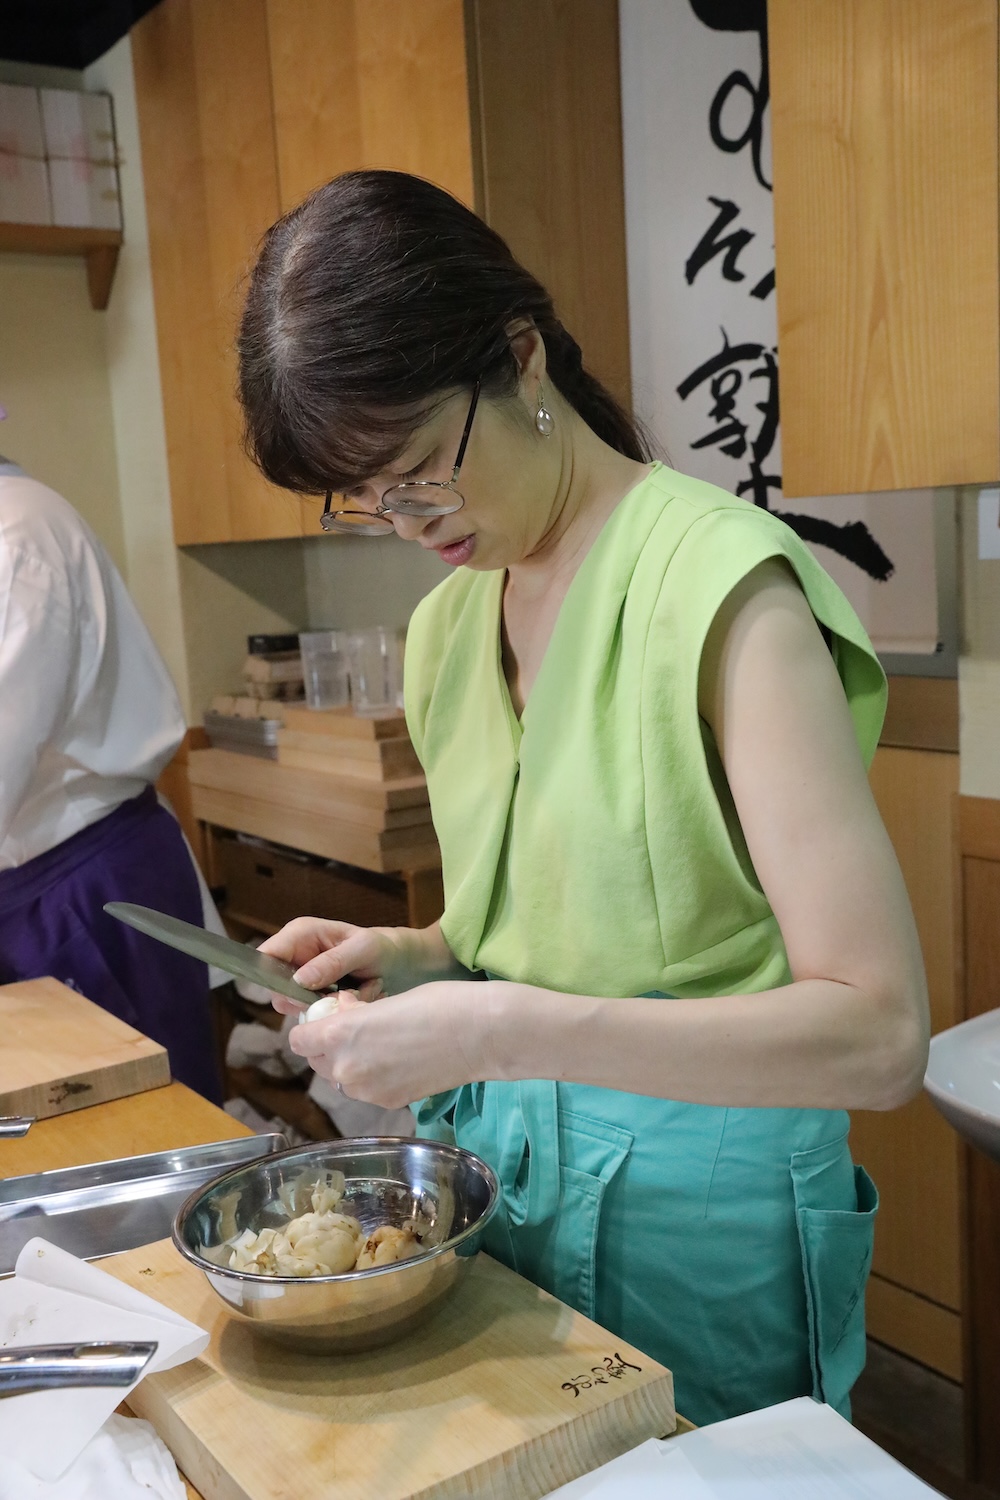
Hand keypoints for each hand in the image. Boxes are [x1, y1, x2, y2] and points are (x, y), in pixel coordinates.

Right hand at [257, 918, 404, 1015]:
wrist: (395, 962)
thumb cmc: (379, 947)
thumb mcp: (362, 949)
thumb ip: (332, 962)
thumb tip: (300, 980)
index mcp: (300, 934)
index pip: (265, 956)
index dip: (273, 978)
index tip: (302, 995)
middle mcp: (295, 956)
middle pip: (275, 988)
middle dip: (306, 999)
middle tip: (339, 997)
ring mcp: (301, 979)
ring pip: (293, 1005)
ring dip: (324, 1007)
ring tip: (353, 995)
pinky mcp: (311, 997)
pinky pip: (310, 1014)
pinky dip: (332, 1013)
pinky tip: (352, 1002)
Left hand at [287, 981, 494, 1108]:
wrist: (480, 1034)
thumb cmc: (437, 1003)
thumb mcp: (384, 1000)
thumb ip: (354, 1016)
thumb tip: (342, 1017)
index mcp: (339, 1036)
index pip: (299, 1040)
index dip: (311, 1027)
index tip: (330, 1016)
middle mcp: (346, 1069)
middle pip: (317, 1060)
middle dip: (330, 1044)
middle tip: (360, 1025)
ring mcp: (368, 1091)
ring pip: (341, 1077)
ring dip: (351, 1061)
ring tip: (383, 1042)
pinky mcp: (389, 1102)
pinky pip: (366, 1089)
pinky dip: (374, 1075)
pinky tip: (399, 1058)